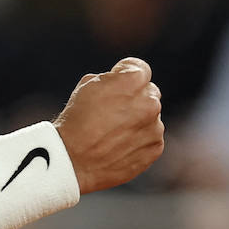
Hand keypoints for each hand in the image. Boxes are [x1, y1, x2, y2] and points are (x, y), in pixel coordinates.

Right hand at [53, 57, 164, 194]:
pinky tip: (118, 144)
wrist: (74, 159)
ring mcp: (154, 127)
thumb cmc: (77, 120)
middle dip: (134, 96)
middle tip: (113, 109)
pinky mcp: (155, 148)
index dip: (125, 72)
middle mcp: (149, 102)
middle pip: (148, 91)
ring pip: (151, 116)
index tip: (117, 80)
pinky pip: (151, 137)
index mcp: (133, 81)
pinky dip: (139, 139)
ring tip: (113, 131)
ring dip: (137, 119)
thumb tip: (121, 80)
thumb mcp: (88, 85)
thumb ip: (112, 79)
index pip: (140, 68)